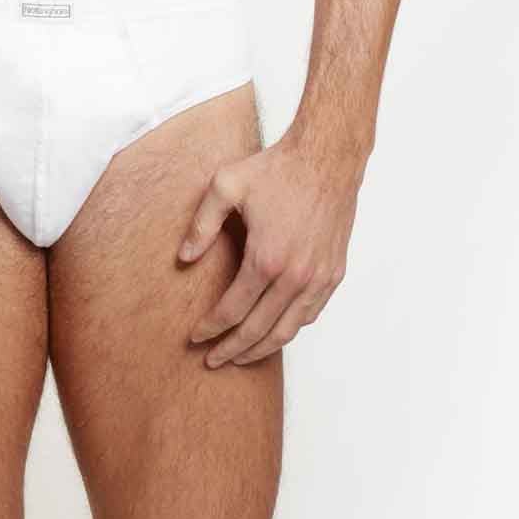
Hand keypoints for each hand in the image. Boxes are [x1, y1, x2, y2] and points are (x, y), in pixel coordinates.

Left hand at [179, 124, 362, 366]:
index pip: (232, 310)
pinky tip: (274, 331)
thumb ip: (202, 224)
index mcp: (266, 258)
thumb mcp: (226, 185)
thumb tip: (184, 258)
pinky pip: (310, 314)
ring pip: (288, 330)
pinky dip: (290, 329)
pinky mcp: (334, 273)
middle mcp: (295, 276)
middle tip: (213, 361)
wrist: (326, 157)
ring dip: (262, 349)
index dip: (211, 329)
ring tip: (241, 357)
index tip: (195, 338)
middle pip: (258, 330)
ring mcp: (318, 278)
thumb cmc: (277, 169)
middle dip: (232, 350)